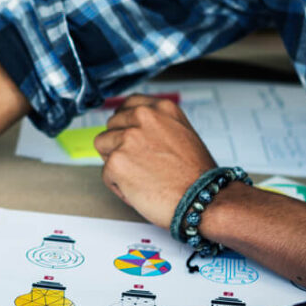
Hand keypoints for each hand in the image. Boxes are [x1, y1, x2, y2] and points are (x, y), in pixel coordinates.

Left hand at [94, 94, 216, 227]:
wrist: (203, 199)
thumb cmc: (196, 176)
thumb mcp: (182, 134)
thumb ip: (157, 126)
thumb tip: (133, 129)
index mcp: (162, 109)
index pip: (128, 105)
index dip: (126, 124)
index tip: (131, 136)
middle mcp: (144, 117)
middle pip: (111, 125)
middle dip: (119, 144)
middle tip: (140, 164)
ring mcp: (128, 138)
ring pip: (102, 146)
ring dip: (116, 163)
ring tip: (140, 176)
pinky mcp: (116, 162)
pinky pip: (106, 173)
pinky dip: (119, 186)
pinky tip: (140, 190)